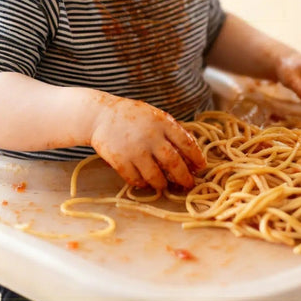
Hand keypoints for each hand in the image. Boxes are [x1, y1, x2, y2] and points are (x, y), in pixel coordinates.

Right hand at [89, 96, 205, 189]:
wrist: (100, 115)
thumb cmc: (132, 116)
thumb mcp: (155, 116)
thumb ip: (172, 130)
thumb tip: (192, 153)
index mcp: (162, 123)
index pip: (187, 143)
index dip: (196, 157)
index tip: (200, 167)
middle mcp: (150, 137)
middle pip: (174, 163)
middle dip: (184, 178)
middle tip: (188, 185)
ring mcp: (134, 150)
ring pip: (156, 177)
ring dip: (163, 184)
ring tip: (165, 185)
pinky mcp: (120, 161)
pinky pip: (136, 180)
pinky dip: (143, 184)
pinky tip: (145, 182)